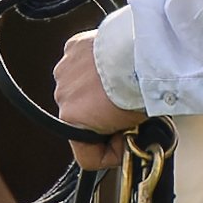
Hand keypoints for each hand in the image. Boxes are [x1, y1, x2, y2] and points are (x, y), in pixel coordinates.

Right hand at [52, 31, 135, 145]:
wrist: (141, 53)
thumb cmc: (137, 88)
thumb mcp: (134, 124)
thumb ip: (122, 133)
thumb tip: (126, 135)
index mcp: (72, 122)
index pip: (87, 155)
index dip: (110, 154)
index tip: (126, 144)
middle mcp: (62, 97)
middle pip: (82, 115)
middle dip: (103, 114)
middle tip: (127, 106)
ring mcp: (65, 71)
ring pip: (79, 86)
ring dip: (95, 87)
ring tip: (120, 80)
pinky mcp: (73, 47)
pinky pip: (81, 60)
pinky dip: (94, 63)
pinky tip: (112, 61)